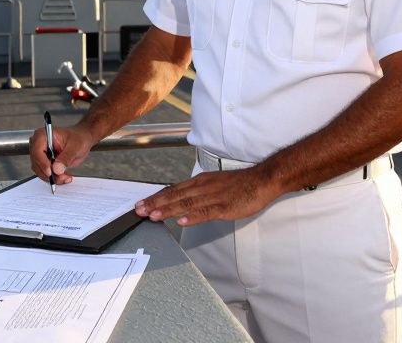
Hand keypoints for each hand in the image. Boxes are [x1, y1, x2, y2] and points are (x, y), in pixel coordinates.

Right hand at [29, 124, 95, 185]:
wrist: (81, 140)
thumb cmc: (78, 138)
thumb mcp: (75, 146)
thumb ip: (66, 157)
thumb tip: (56, 168)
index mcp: (43, 135)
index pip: (37, 151)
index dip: (42, 163)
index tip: (50, 172)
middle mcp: (38, 144)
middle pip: (36, 163)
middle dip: (49, 173)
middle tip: (61, 177)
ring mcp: (40, 154)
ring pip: (40, 170)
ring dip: (52, 177)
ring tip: (65, 177)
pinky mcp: (44, 162)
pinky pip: (44, 173)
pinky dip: (54, 177)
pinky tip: (63, 176)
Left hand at [134, 167, 276, 225]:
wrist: (261, 180)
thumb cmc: (239, 184)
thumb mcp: (214, 183)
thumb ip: (198, 192)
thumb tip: (182, 201)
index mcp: (200, 182)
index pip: (173, 190)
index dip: (156, 197)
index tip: (142, 203)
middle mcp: (203, 187)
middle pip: (175, 196)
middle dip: (155, 203)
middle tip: (139, 210)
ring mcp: (213, 197)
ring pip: (186, 203)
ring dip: (168, 210)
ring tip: (153, 215)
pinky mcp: (224, 206)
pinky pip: (206, 212)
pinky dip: (192, 217)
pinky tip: (181, 221)